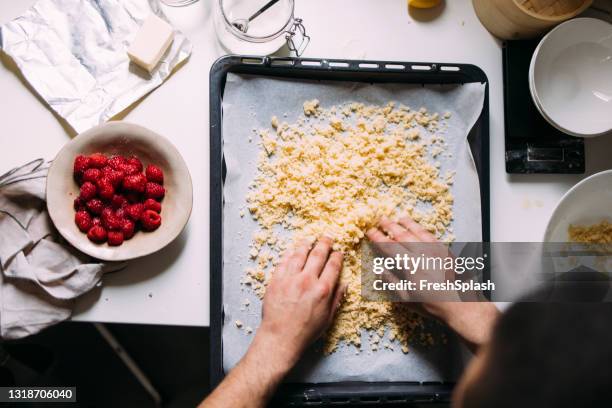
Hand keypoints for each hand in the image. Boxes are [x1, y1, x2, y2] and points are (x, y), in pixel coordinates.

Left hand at [252, 237, 345, 371]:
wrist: (281, 337)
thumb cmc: (305, 331)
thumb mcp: (328, 318)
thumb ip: (337, 298)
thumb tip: (344, 284)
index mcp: (323, 290)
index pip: (333, 266)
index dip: (337, 256)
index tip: (338, 252)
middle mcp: (307, 281)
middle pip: (318, 255)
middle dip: (324, 244)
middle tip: (327, 238)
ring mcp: (290, 279)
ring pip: (299, 254)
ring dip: (306, 244)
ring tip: (310, 240)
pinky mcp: (276, 280)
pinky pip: (284, 261)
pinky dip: (289, 253)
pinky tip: (293, 250)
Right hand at [367, 216, 456, 316]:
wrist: (461, 305)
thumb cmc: (431, 305)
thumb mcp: (406, 298)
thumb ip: (391, 282)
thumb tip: (380, 269)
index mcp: (409, 265)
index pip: (389, 247)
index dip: (378, 238)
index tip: (370, 231)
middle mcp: (422, 254)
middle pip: (402, 235)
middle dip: (390, 226)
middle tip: (381, 219)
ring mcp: (435, 250)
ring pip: (418, 232)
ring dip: (407, 224)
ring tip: (399, 218)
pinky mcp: (446, 251)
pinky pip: (432, 235)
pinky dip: (422, 229)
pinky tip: (419, 228)